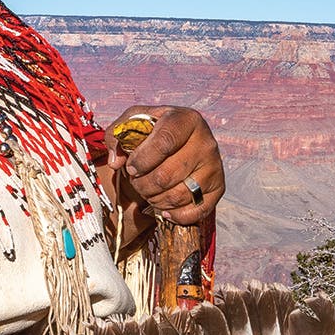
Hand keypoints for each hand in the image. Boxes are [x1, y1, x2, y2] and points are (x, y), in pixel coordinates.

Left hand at [104, 105, 224, 229]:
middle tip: (136, 181)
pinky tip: (163, 207)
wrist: (178, 144)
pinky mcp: (218, 188)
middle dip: (142, 184)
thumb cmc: (152, 133)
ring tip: (147, 190)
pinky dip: (175, 215)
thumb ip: (116, 136)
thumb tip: (116, 162)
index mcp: (186, 120)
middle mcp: (206, 142)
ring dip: (154, 199)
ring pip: (177, 196)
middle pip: (166, 175)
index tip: (131, 167)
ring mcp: (214, 167)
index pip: (164, 142)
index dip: (141, 160)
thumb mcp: (131, 123)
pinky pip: (195, 211)